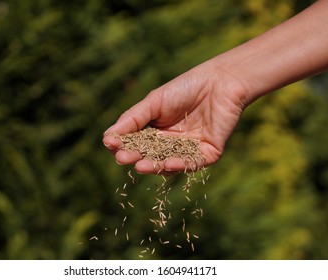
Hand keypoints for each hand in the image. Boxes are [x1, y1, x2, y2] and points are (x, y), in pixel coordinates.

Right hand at [103, 63, 247, 173]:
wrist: (220, 82)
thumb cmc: (185, 88)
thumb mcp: (154, 102)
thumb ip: (133, 119)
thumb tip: (107, 137)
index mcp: (156, 130)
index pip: (135, 142)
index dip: (123, 145)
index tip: (111, 144)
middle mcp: (170, 143)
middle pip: (149, 155)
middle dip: (135, 157)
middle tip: (123, 158)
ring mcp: (188, 150)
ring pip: (168, 164)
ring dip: (154, 166)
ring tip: (140, 166)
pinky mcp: (207, 154)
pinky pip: (191, 163)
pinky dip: (179, 165)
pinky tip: (167, 164)